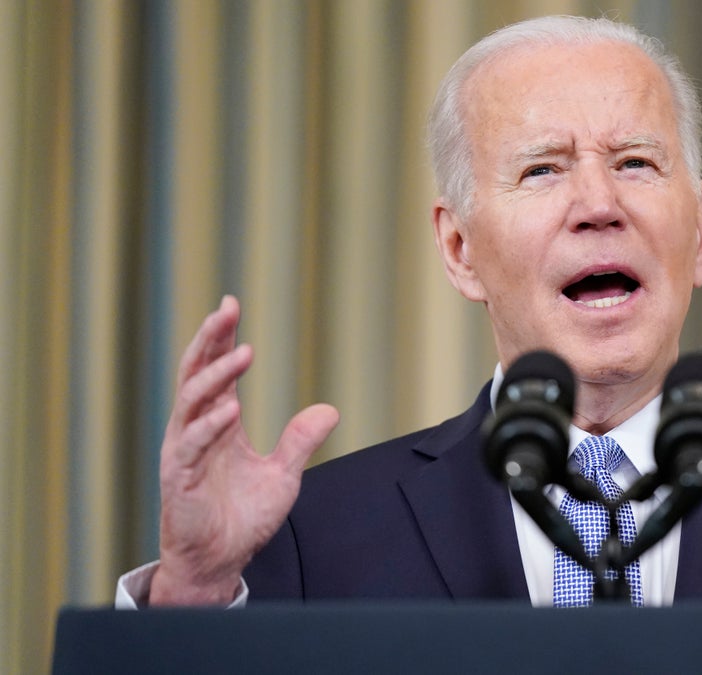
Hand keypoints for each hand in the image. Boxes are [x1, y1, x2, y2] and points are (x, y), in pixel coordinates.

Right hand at [150, 296, 338, 604]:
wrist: (220, 562)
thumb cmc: (243, 519)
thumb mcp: (283, 475)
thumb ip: (300, 441)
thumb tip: (330, 411)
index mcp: (217, 425)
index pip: (216, 372)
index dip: (221, 339)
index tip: (231, 305)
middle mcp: (196, 430)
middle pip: (196, 373)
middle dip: (210, 340)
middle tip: (226, 309)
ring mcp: (185, 452)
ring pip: (191, 400)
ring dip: (216, 374)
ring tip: (242, 351)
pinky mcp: (180, 478)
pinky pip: (192, 444)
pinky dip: (211, 425)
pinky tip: (230, 410)